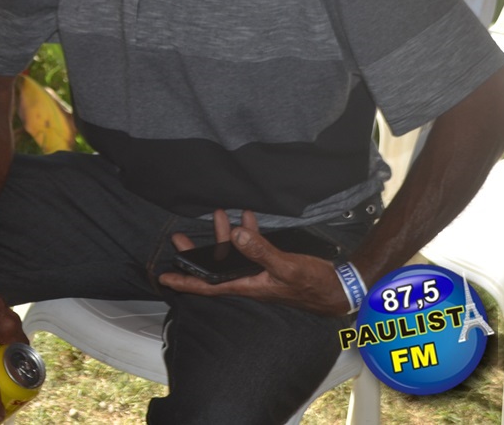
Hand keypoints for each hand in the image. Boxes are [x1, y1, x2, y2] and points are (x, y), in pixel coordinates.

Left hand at [158, 210, 349, 315]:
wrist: (339, 288)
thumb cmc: (313, 284)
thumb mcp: (286, 267)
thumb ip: (260, 252)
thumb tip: (235, 235)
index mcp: (246, 285)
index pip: (207, 286)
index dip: (185, 282)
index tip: (164, 277)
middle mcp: (248, 280)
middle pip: (214, 267)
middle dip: (195, 253)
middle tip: (178, 237)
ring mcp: (259, 272)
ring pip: (232, 254)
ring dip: (222, 235)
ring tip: (217, 213)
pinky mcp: (271, 264)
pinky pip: (253, 247)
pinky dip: (248, 232)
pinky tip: (246, 217)